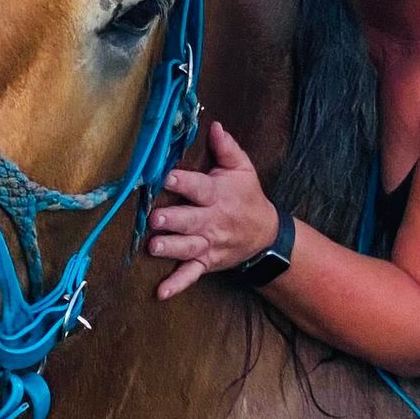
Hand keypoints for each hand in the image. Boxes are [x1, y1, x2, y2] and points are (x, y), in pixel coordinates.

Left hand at [147, 122, 278, 300]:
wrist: (265, 235)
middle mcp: (211, 221)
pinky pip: (191, 275)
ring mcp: (208, 245)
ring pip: (187, 248)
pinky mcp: (206, 263)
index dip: (183, 183)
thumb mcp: (242, 169)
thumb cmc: (246, 197)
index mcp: (217, 195)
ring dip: (170, 248)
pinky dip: (177, 285)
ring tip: (153, 247)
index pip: (199, 188)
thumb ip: (227, 148)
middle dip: (173, 220)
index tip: (166, 178)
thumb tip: (214, 126)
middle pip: (190, 221)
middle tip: (155, 218)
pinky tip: (161, 292)